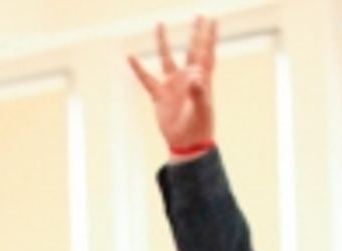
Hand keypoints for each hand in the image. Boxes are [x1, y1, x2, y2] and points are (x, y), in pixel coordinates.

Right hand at [129, 17, 216, 155]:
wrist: (187, 144)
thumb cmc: (199, 127)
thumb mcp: (201, 110)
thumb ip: (199, 92)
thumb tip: (196, 75)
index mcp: (201, 79)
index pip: (206, 53)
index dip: (209, 37)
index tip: (211, 20)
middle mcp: (187, 78)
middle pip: (192, 50)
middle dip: (195, 33)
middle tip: (198, 16)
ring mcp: (172, 85)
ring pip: (166, 58)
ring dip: (163, 43)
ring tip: (159, 25)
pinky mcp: (160, 95)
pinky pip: (146, 79)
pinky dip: (138, 69)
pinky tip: (130, 58)